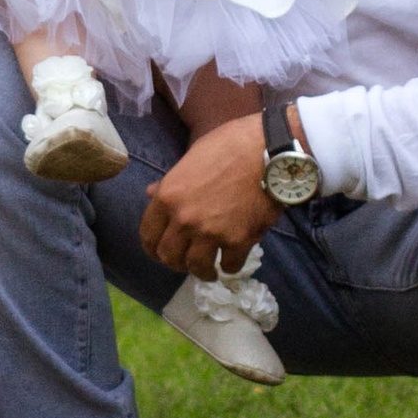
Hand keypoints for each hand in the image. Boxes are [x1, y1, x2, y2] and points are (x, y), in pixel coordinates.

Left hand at [139, 114, 276, 275]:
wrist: (269, 149)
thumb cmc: (229, 145)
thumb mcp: (191, 158)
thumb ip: (170, 182)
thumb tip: (151, 193)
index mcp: (168, 196)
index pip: (148, 234)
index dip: (152, 247)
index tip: (160, 252)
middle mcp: (184, 219)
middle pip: (169, 257)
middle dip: (176, 263)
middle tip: (186, 262)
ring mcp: (211, 232)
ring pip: (197, 267)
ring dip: (202, 271)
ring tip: (209, 270)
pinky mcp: (238, 241)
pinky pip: (229, 265)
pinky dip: (229, 266)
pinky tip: (232, 260)